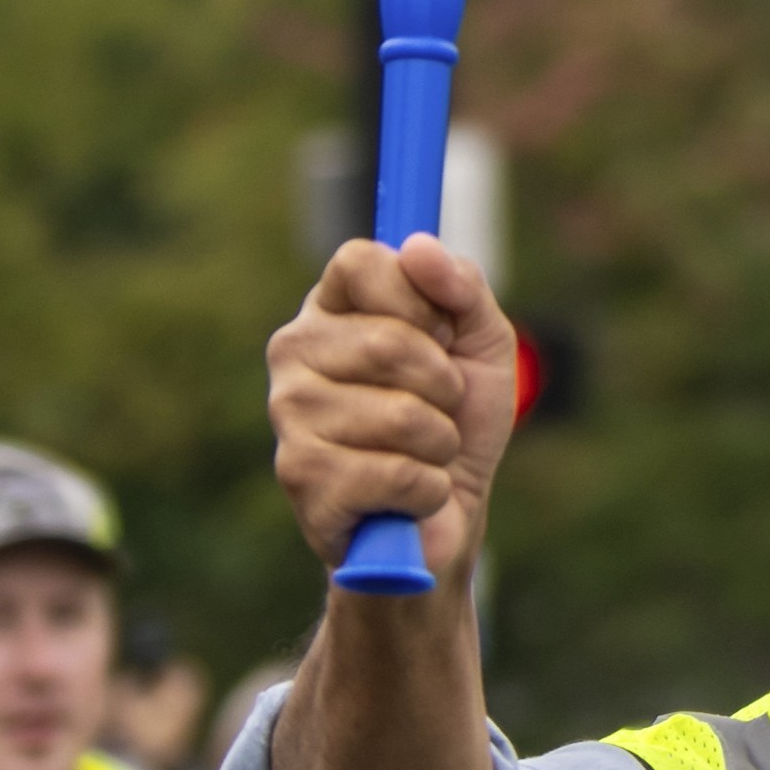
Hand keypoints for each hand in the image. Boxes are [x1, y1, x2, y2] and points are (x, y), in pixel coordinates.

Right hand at [266, 236, 518, 586]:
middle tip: (438, 410)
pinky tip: (407, 498)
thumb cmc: (456, 426)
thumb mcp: (481, 346)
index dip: (418, 299)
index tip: (440, 333)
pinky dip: (427, 489)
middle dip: (445, 387)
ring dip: (439, 443)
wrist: (442, 521)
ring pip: (400, 415)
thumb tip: (419, 247)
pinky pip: (397, 473)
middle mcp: (293, 354)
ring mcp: (288, 417)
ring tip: (422, 456)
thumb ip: (462, 288)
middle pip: (388, 341)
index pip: (360, 262)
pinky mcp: (301, 479)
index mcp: (330, 310)